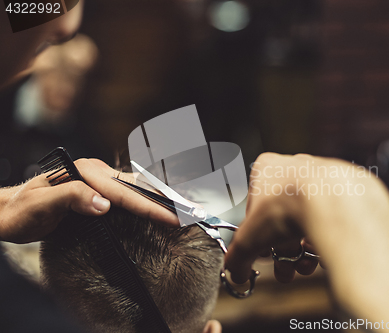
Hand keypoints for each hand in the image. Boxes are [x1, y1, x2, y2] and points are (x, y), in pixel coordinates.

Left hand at [0, 158, 177, 243]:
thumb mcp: (40, 207)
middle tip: (193, 211)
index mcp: (85, 172)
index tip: (173, 219)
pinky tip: (162, 201)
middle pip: (139, 185)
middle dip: (168, 199)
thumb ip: (71, 199)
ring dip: (163, 196)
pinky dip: (150, 196)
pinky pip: (131, 189)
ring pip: (139, 185)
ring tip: (186, 205)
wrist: (8, 210)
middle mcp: (96, 170)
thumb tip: (105, 204)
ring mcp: (99, 176)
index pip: (125, 193)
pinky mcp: (100, 185)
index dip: (151, 208)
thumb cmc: (22, 212)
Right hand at [226, 153, 388, 328]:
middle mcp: (295, 167)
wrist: (331, 200)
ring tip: (306, 268)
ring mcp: (321, 176)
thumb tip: (235, 271)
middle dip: (283, 249)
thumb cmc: (287, 205)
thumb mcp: (249, 238)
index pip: (255, 206)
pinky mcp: (345, 188)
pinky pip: (332, 217)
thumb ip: (238, 256)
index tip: (262, 254)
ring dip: (305, 249)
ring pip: (308, 218)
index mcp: (266, 168)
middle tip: (285, 269)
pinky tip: (324, 256)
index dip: (257, 235)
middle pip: (283, 216)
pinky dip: (327, 237)